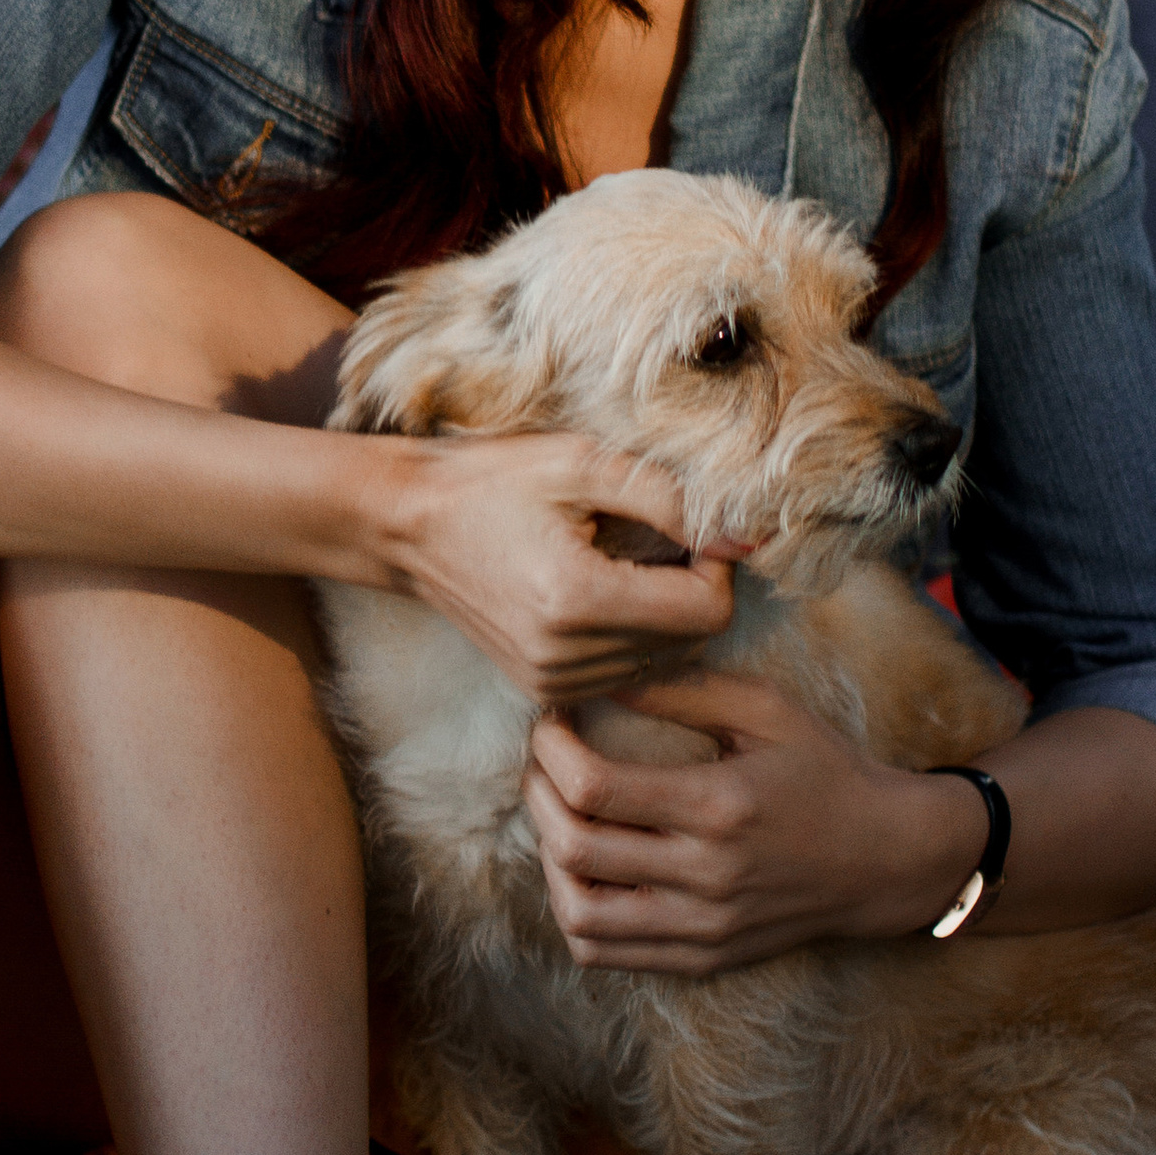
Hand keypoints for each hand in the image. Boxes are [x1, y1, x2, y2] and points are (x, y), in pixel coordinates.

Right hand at [383, 436, 742, 704]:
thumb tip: (746, 536)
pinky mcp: (542, 690)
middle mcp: (563, 654)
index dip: (717, 567)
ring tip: (627, 566)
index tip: (692, 530)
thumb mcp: (583, 464)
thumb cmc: (493, 481)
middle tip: (662, 542)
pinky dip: (636, 637)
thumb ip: (671, 500)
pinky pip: (629, 674)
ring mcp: (550, 680)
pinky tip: (606, 596)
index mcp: (576, 598)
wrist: (409, 525)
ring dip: (667, 616)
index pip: (705, 611)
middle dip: (696, 591)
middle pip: (692, 641)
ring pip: (665, 662)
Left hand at [522, 667, 979, 972]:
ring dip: (547, 863)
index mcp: (721, 806)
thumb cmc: (826, 772)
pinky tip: (585, 870)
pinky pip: (606, 953)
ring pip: (578, 915)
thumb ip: (681, 689)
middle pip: (574, 850)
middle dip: (536, 796)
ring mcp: (703, 928)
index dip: (551, 750)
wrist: (887, 858)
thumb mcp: (766, 711)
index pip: (595, 789)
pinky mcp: (703, 959)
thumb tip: (598, 675)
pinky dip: (575, 913)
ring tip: (557, 820)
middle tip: (542, 762)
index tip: (552, 722)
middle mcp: (707, 877)